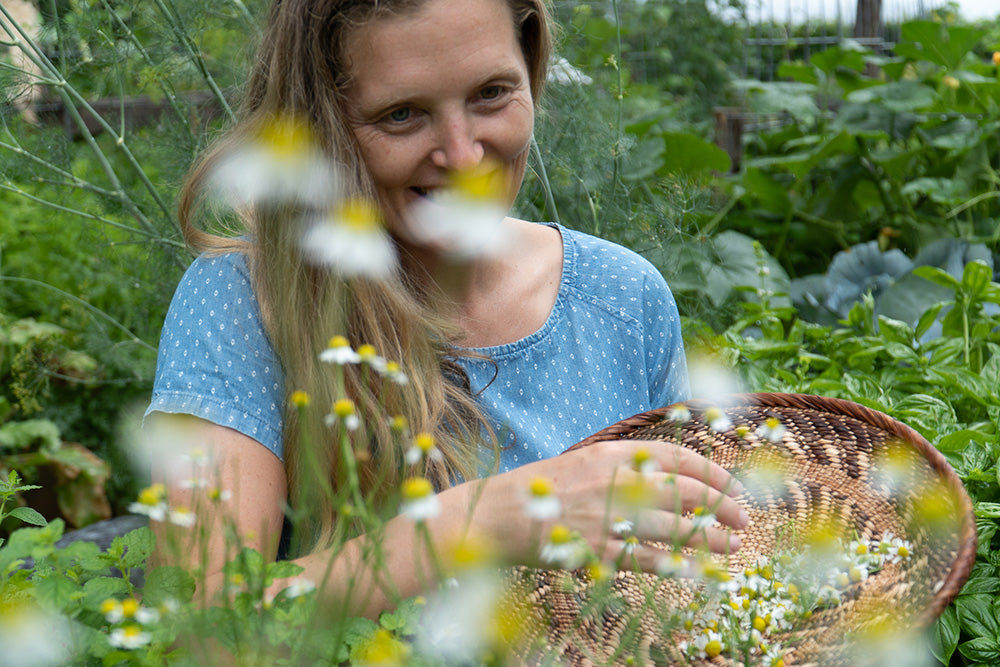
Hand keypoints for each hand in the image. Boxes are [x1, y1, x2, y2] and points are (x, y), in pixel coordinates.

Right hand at [483, 439, 747, 571]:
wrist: (498, 514)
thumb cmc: (541, 489)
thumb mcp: (582, 462)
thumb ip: (621, 466)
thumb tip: (666, 476)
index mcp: (612, 453)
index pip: (678, 458)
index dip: (713, 473)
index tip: (732, 486)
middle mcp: (616, 481)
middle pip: (687, 490)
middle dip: (723, 504)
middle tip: (742, 517)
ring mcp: (610, 517)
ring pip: (677, 528)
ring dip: (711, 537)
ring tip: (733, 545)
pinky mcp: (601, 550)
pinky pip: (652, 560)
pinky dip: (682, 565)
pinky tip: (702, 570)